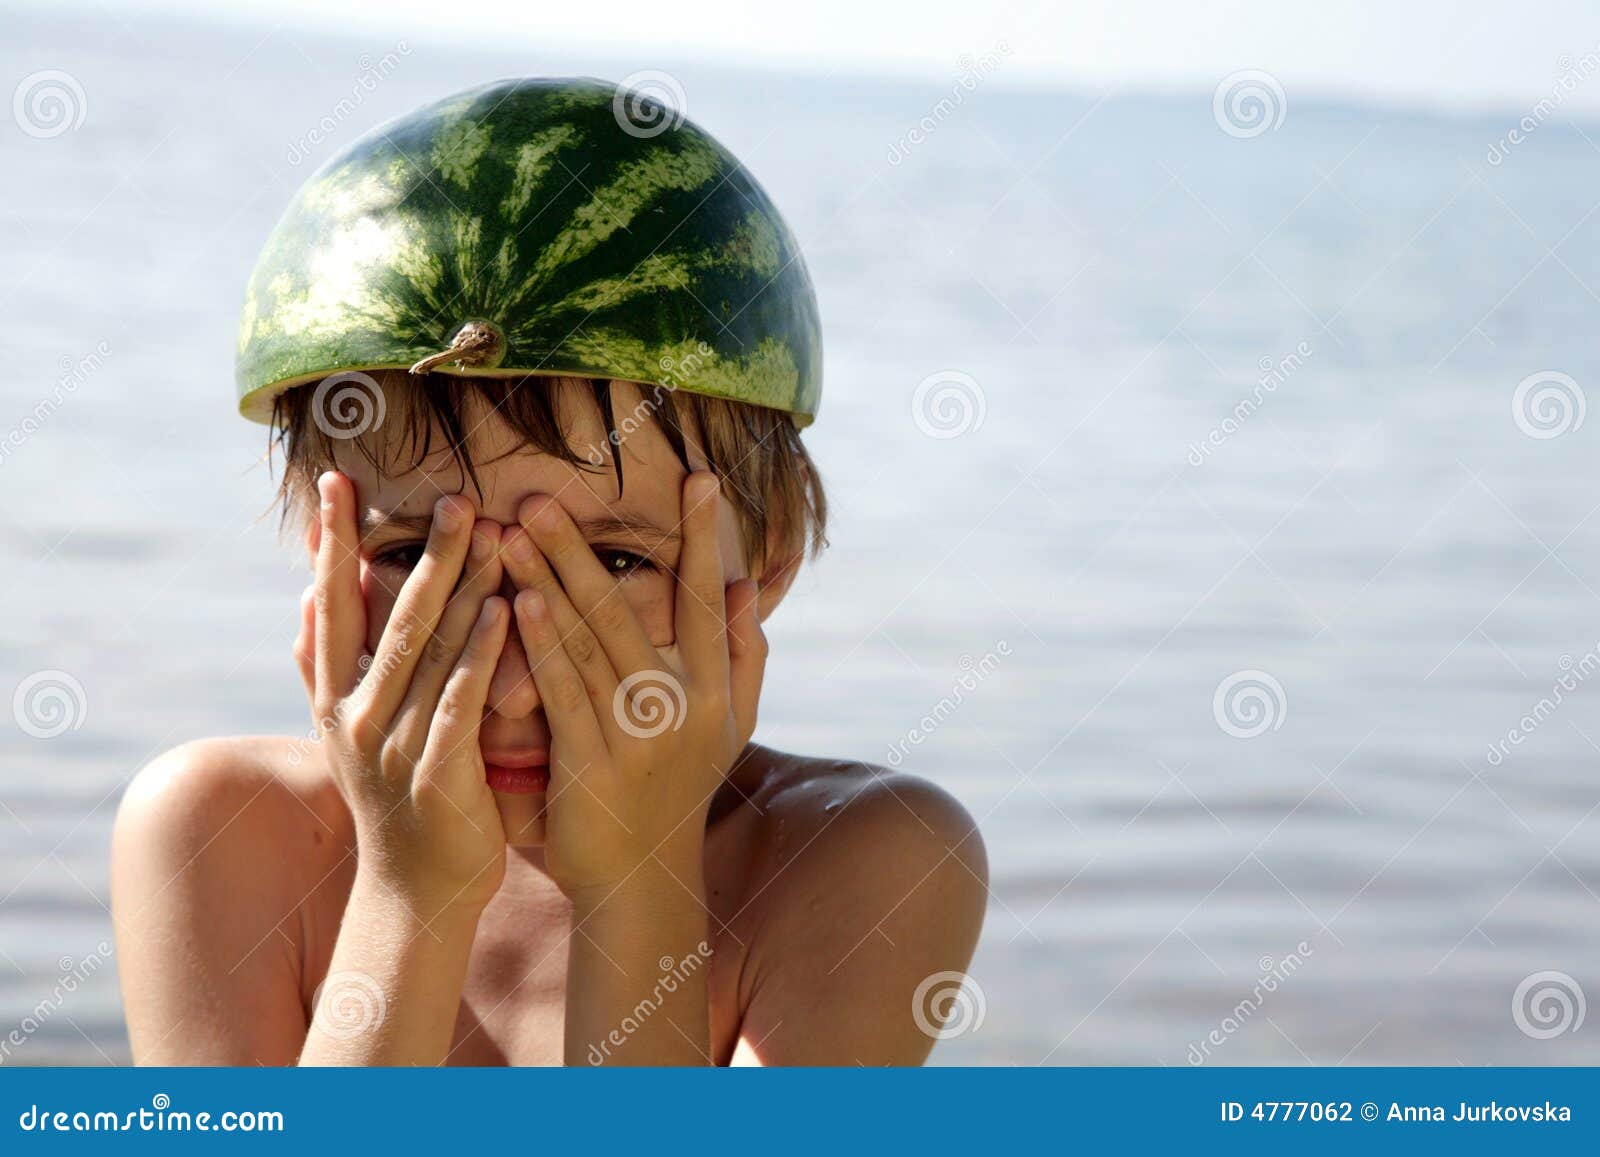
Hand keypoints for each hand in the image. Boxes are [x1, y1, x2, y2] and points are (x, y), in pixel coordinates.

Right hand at [294, 472, 510, 919]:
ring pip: (429, 653)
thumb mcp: (347, 733)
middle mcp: (355, 718)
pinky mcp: (437, 776)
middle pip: (390, 619)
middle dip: (423, 554)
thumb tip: (306, 597)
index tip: (336, 483)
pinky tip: (507, 609)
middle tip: (453, 496)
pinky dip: (481, 653)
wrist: (417, 894)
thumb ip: (325, 668)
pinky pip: (461, 702)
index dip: (334, 545)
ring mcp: (393, 748)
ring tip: (489, 531)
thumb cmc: (396, 800)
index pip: (331, 607)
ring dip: (462, 589)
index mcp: (334, 701)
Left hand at [497, 471, 766, 899]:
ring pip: (589, 641)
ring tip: (515, 529)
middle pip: (630, 609)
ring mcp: (639, 735)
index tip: (700, 478)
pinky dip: (541, 643)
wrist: (642, 879)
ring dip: (549, 580)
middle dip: (584, 548)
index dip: (705, 538)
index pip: (708, 599)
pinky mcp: (593, 764)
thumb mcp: (730, 729)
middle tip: (544, 495)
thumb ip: (743, 657)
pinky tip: (517, 600)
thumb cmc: (680, 792)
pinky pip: (564, 691)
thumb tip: (746, 588)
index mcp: (718, 689)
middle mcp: (685, 705)